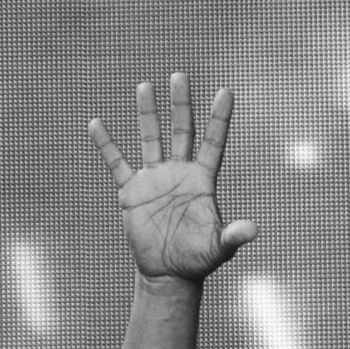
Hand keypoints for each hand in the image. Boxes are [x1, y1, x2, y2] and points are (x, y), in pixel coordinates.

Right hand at [88, 73, 258, 282]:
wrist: (168, 273)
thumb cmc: (197, 260)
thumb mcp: (218, 248)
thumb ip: (233, 236)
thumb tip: (253, 230)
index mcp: (202, 181)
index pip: (212, 143)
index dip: (219, 119)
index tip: (226, 91)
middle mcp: (179, 173)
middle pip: (181, 131)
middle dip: (180, 104)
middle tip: (180, 75)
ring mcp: (154, 179)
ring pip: (150, 139)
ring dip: (147, 114)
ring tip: (145, 86)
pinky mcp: (131, 191)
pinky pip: (117, 163)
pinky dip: (106, 145)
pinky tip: (96, 123)